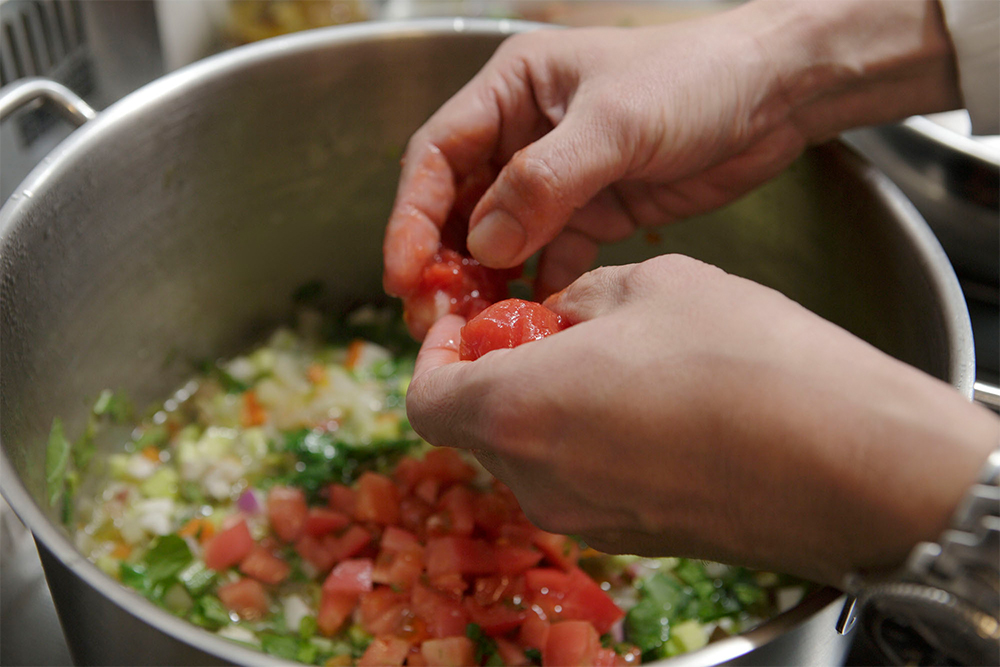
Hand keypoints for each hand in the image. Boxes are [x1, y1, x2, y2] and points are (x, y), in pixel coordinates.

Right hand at [383, 0, 959, 301]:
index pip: (438, 155)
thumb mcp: (615, 122)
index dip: (412, 215)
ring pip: (500, 238)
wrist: (776, 95)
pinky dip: (537, 289)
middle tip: (435, 318)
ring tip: (474, 330)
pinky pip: (549, 258)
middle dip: (444, 260)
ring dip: (485, 283)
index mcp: (512, 91)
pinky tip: (532, 323)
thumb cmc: (695, 79)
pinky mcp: (594, 214)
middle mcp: (523, 135)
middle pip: (460, 204)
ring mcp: (558, 179)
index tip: (404, 272)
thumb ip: (544, 182)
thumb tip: (484, 245)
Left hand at [405, 255, 997, 585]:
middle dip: (495, 372)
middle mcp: (536, 481)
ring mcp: (584, 519)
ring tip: (609, 358)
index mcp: (515, 411)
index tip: (466, 321)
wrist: (852, 462)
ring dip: (544, 405)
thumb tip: (557, 314)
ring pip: (529, 455)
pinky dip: (585, 440)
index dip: (435, 354)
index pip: (425, 397)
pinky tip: (649, 403)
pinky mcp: (632, 537)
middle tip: (544, 326)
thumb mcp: (649, 284)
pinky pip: (579, 481)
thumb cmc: (743, 357)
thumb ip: (575, 299)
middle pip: (476, 427)